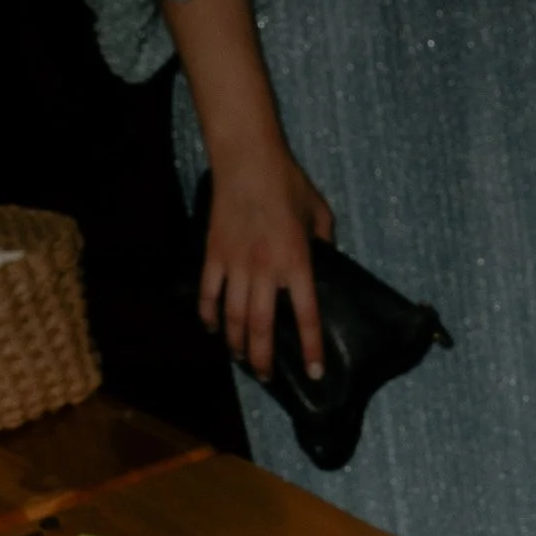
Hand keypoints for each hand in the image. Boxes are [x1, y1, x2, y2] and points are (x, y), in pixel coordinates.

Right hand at [199, 143, 332, 382]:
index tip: (314, 372)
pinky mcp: (214, 255)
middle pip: (261, 329)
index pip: (306, 316)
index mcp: (296, 262)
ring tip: (241, 358)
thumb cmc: (286, 182)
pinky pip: (208, 294)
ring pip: (233, 318)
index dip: (311, 348)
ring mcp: (236, 264)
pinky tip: (214, 329)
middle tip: (266, 378)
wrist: (247, 158)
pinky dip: (209, 316)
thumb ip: (325, 241)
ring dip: (236, 344)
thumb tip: (327, 261)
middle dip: (263, 360)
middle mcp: (265, 270)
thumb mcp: (318, 212)